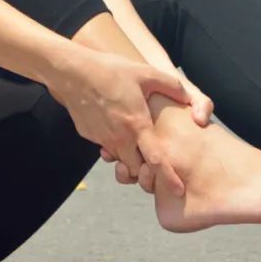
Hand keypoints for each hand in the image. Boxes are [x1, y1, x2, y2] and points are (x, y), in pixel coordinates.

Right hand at [101, 72, 211, 192]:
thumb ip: (171, 86)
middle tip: (153, 161)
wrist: (73, 72)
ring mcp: (102, 139)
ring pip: (119, 159)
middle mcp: (119, 138)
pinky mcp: (89, 136)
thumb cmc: (110, 70)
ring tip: (133, 137)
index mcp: (137, 126)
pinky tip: (114, 122)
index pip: (156, 161)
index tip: (178, 191)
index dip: (168, 178)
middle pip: (136, 169)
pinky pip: (105, 147)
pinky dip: (113, 143)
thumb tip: (187, 97)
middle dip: (145, 170)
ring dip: (128, 156)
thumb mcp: (146, 73)